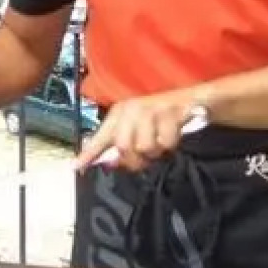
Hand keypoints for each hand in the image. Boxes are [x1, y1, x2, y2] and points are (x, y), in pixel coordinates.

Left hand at [74, 90, 200, 172]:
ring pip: (145, 147)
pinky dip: (171, 144)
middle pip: (124, 147)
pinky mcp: (169, 112)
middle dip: (135, 159)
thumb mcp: (138, 127)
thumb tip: (108, 163)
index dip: (89, 153)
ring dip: (156, 151)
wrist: (191, 101)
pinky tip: (174, 133)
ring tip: (161, 141)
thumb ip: (121, 144)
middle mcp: (131, 109)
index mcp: (120, 113)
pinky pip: (166, 142)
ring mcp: (150, 109)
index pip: (101, 136)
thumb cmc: (161, 118)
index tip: (76, 166)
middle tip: (145, 158)